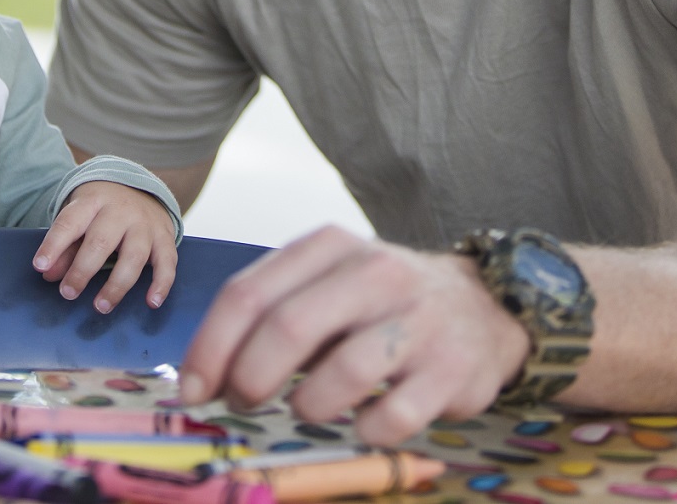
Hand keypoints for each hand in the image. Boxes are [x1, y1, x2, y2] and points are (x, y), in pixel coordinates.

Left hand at [32, 181, 179, 312]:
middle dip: (83, 270)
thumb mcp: (79, 218)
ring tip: (100, 307)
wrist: (140, 189)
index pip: (70, 222)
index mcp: (93, 201)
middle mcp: (121, 210)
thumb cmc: (101, 211)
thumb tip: (48, 274)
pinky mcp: (165, 237)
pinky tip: (151, 302)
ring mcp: (145, 224)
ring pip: (134, 256)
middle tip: (68, 293)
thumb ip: (64, 247)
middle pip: (101, 241)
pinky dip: (161, 283)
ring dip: (117, 285)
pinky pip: (167, 261)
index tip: (40, 266)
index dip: (54, 244)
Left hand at [178, 226, 532, 445]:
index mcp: (331, 246)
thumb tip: (202, 376)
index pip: (250, 293)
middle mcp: (376, 271)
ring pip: (341, 373)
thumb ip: (270, 314)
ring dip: (307, 406)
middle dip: (249, 378)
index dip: (211, 347)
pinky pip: (392, 416)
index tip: (194, 389)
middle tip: (242, 403)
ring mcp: (418, 319)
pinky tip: (362, 422)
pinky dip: (364, 431)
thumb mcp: (327, 283)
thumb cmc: (380, 302)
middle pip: (289, 327)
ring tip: (306, 409)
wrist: (482, 308)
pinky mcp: (452, 369)